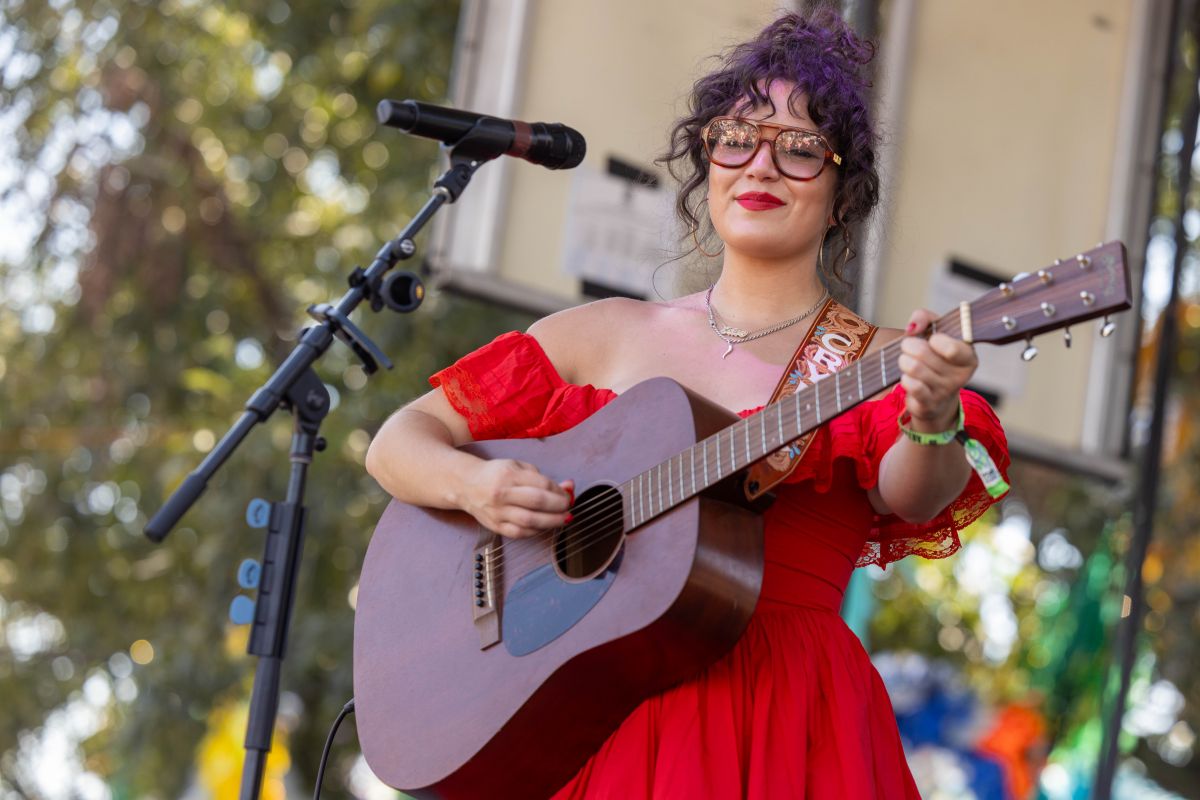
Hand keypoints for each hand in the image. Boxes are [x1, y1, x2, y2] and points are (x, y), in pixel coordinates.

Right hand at [461, 459, 573, 538]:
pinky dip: (536, 531)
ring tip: (564, 519)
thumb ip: (542, 478)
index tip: (567, 493)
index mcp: (509, 475)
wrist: (466, 484)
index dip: (559, 491)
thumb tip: (569, 487)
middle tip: (569, 507)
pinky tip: (545, 526)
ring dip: (552, 522)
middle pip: (537, 502)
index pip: (541, 484)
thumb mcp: (518, 467)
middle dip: (559, 506)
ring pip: (530, 521)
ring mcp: (497, 512)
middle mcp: (502, 494)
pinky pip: (520, 533)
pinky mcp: (495, 526)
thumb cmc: (496, 474)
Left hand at [898, 309, 977, 430]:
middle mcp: (960, 376)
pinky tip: (908, 377)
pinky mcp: (929, 405)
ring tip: (907, 362)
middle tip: (909, 347)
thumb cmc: (935, 359)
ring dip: (904, 361)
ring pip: (913, 367)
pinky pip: (911, 385)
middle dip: (909, 346)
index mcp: (968, 356)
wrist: (936, 399)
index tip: (932, 339)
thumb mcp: (934, 332)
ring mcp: (944, 392)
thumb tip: (912, 327)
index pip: (952, 348)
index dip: (935, 339)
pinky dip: (904, 377)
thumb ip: (924, 317)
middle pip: (922, 352)